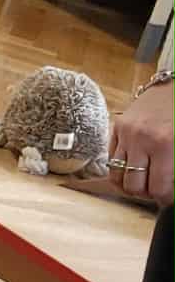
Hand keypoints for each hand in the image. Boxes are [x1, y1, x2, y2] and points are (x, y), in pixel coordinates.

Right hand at [104, 78, 173, 206]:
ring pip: (118, 177)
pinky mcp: (117, 129)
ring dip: (130, 184)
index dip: (164, 198)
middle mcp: (142, 141)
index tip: (168, 197)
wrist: (174, 83)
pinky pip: (112, 160)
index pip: (158, 188)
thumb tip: (169, 189)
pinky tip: (133, 167)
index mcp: (165, 144)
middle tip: (156, 189)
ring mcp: (126, 134)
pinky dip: (120, 169)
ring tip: (142, 181)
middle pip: (135, 187)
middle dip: (146, 193)